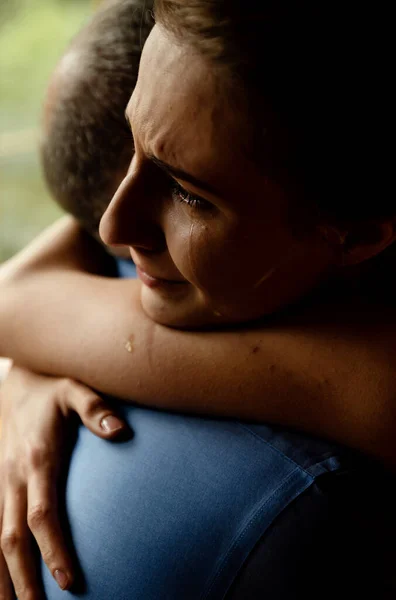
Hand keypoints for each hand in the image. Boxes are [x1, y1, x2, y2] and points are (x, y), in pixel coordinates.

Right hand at [0, 365, 127, 599]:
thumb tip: (121, 431)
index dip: (53, 549)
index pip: (42, 514)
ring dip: (3, 575)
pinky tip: (2, 578)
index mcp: (37, 459)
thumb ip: (96, 409)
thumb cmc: (52, 390)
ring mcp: (1, 482)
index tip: (69, 581)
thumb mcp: (75, 390)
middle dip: (23, 578)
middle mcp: (13, 476)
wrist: (16, 385)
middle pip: (11, 538)